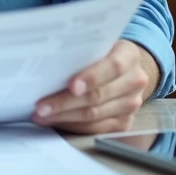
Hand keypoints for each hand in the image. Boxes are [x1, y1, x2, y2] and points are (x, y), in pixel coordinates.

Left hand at [31, 39, 158, 134]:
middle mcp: (134, 81)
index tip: (71, 86)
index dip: (91, 77)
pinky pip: (96, 129)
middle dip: (65, 103)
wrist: (126, 70)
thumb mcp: (97, 45)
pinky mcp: (125, 123)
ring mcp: (131, 104)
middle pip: (98, 96)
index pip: (112, 67)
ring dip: (64, 117)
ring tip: (41, 116)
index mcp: (129, 56)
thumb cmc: (102, 54)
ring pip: (94, 115)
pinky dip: (73, 126)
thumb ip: (81, 52)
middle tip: (40, 107)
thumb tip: (47, 64)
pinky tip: (56, 121)